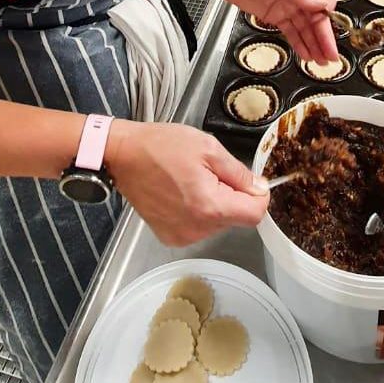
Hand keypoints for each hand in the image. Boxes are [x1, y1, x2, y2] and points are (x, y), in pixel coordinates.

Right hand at [106, 120, 268, 246]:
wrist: (123, 155)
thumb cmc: (162, 146)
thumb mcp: (208, 148)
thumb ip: (239, 172)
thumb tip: (260, 188)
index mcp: (210, 206)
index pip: (255, 214)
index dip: (258, 195)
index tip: (248, 180)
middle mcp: (197, 229)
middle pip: (236, 218)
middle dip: (231, 196)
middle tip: (209, 172)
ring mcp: (182, 236)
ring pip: (218, 223)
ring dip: (214, 203)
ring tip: (191, 180)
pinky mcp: (170, 236)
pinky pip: (199, 227)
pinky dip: (197, 211)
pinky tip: (181, 193)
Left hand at [213, 0, 338, 63]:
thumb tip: (321, 6)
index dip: (328, 7)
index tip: (326, 16)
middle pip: (317, 18)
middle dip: (325, 36)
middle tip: (331, 55)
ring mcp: (287, 8)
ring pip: (306, 29)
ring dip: (314, 45)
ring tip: (321, 62)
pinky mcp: (275, 18)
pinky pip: (291, 33)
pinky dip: (299, 44)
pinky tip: (306, 55)